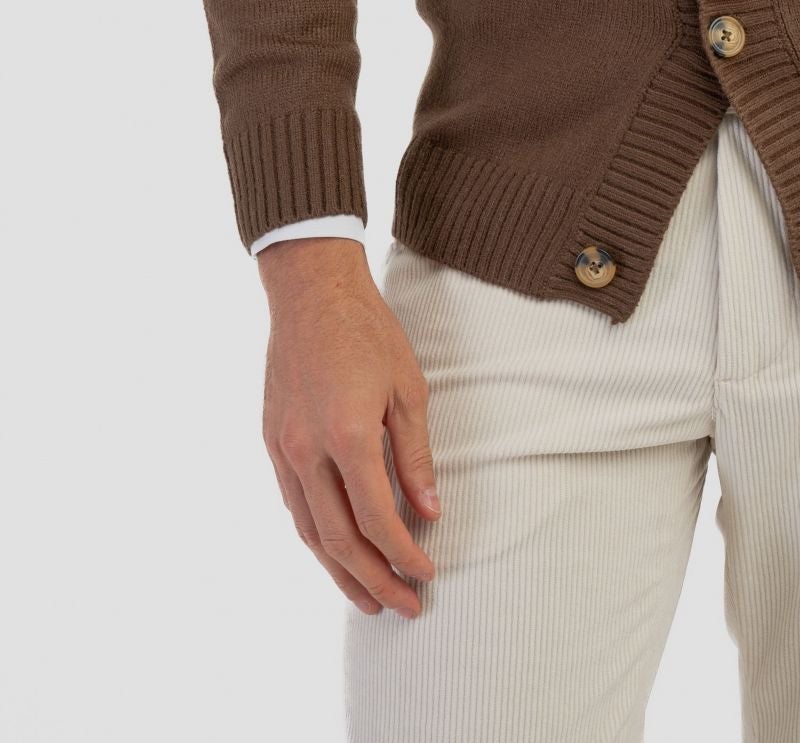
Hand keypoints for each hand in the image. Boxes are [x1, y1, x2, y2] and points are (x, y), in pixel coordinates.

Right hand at [258, 239, 440, 615]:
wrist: (311, 291)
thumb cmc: (368, 332)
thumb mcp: (408, 388)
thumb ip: (416, 455)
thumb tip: (429, 512)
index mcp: (348, 434)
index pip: (377, 519)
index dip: (403, 554)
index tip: (427, 574)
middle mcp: (307, 450)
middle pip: (340, 539)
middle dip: (375, 579)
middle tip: (404, 606)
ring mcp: (283, 449)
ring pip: (310, 531)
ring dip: (340, 572)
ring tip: (368, 600)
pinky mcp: (272, 442)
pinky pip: (294, 505)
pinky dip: (317, 537)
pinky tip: (336, 553)